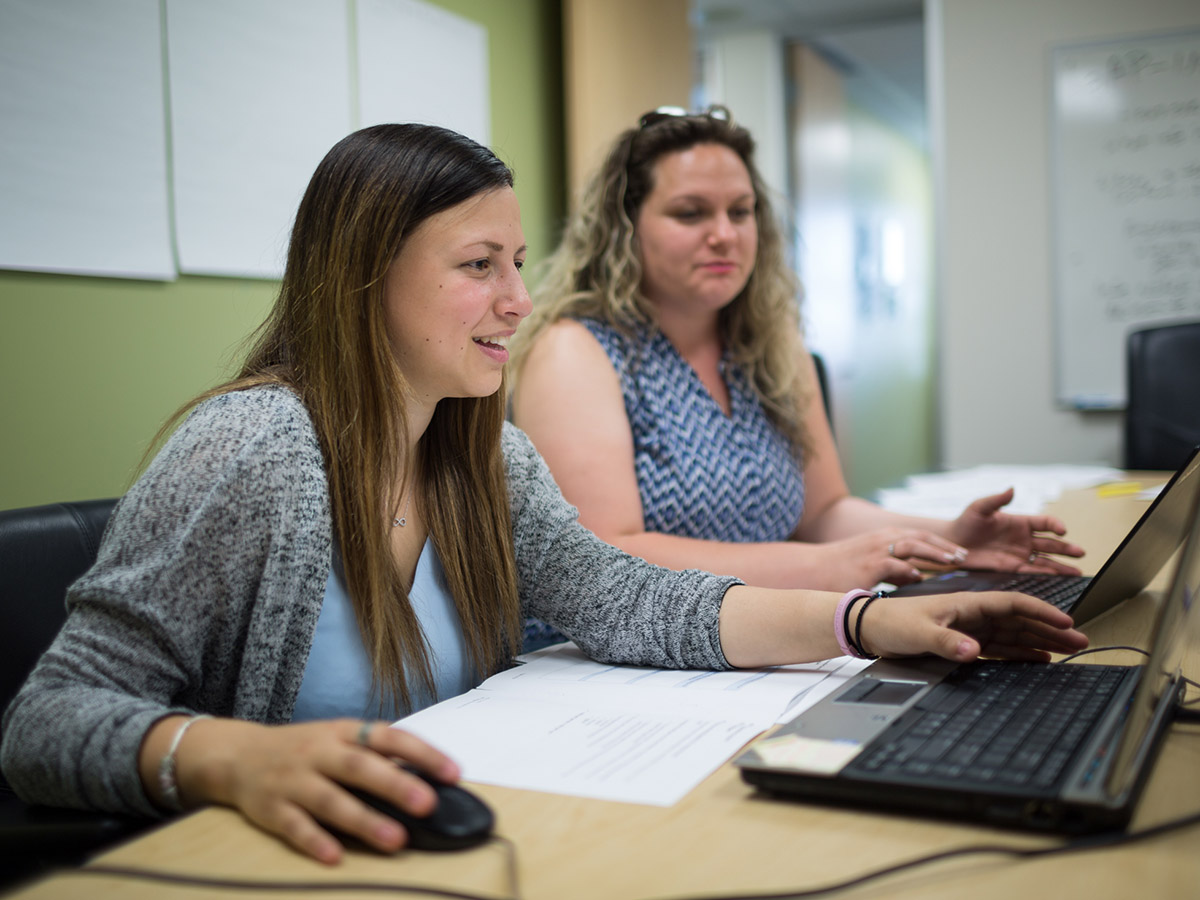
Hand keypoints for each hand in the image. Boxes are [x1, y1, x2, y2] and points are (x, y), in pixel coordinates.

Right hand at [170, 717, 458, 863]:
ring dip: (364, 820)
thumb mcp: (340, 739)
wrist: (238, 755)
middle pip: (361, 767)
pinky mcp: (272, 809)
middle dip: (396, 785)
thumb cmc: (305, 750)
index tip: (453, 773)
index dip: (422, 753)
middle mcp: (320, 753)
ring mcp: (294, 781)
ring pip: (331, 801)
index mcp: (344, 733)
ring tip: (395, 839)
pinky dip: (315, 841)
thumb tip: (427, 777)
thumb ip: (377, 756)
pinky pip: (294, 827)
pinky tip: (335, 857)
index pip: (389, 737)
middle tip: (428, 804)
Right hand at [804, 528, 968, 588]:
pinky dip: (912, 570)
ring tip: (953, 561)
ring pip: (914, 545)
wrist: (811, 569)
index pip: (919, 536)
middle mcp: (882, 539)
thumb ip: (894, 571)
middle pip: (922, 537)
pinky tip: (922, 577)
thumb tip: (915, 577)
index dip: (941, 544)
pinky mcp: (870, 565)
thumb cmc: (839, 570)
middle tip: (964, 556)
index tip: (958, 554)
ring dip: (936, 552)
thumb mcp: (871, 566)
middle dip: (945, 546)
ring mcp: (876, 550)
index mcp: (884, 538)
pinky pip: (897, 564)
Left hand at [859, 591, 1088, 662]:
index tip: (1066, 621)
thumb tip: (974, 652)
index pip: (1013, 604)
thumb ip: (947, 642)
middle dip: (1051, 629)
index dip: (1041, 611)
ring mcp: (971, 628)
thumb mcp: (920, 632)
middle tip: (1081, 641)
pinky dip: (1021, 653)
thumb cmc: (892, 622)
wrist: (870, 629)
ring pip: (1014, 634)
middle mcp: (974, 614)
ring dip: (1041, 641)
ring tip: (1069, 650)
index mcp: (968, 603)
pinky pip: (1000, 647)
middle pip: (1021, 619)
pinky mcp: (963, 642)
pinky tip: (1039, 659)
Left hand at [946, 489, 1085, 574]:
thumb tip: (1011, 489)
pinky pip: (1031, 573)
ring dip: (1061, 566)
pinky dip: (1044, 576)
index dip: (1055, 525)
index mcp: (1019, 522)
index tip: (1062, 530)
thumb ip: (996, 500)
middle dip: (1066, 548)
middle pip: (1050, 543)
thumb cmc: (965, 522)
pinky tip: (1057, 580)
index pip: (1044, 522)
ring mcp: (1019, 555)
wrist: (951, 544)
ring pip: (1045, 560)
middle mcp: (1023, 539)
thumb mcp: (979, 508)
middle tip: (1080, 553)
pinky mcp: (1011, 568)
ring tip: (1077, 572)